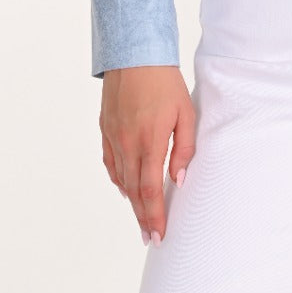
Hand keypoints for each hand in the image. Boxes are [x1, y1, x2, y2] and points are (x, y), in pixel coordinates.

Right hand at [99, 66, 196, 243]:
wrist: (134, 54)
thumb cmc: (165, 82)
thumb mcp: (185, 113)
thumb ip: (184, 148)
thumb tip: (180, 179)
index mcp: (150, 142)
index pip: (151, 190)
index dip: (154, 216)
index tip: (158, 236)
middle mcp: (128, 144)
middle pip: (134, 191)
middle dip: (143, 217)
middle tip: (149, 238)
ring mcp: (114, 137)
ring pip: (121, 179)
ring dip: (131, 201)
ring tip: (141, 218)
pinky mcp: (105, 129)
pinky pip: (110, 162)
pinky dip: (118, 179)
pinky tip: (125, 187)